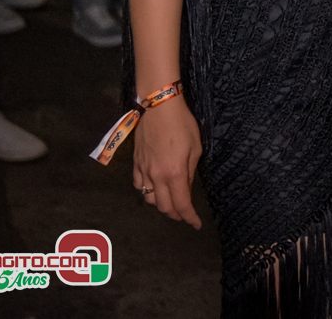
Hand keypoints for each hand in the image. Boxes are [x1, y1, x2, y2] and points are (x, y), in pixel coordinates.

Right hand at [132, 96, 202, 228]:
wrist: (159, 107)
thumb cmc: (182, 124)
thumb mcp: (195, 148)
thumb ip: (190, 172)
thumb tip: (186, 187)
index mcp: (174, 173)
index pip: (181, 204)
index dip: (189, 218)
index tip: (196, 224)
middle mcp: (156, 176)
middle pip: (163, 206)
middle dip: (175, 214)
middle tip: (185, 215)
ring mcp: (143, 170)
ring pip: (149, 199)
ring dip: (160, 205)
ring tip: (171, 202)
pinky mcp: (135, 163)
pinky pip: (139, 186)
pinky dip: (147, 192)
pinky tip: (153, 189)